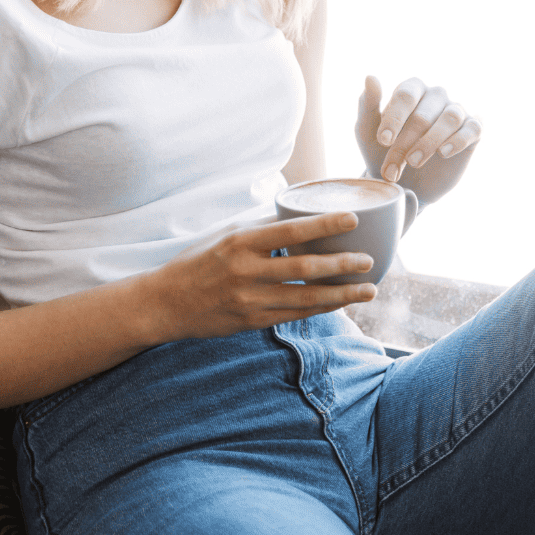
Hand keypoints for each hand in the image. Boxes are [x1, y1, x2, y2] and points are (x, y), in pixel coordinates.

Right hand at [146, 211, 376, 340]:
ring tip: (368, 289)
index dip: (325, 224)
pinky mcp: (251, 321)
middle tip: (369, 260)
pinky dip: (321, 309)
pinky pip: (294, 315)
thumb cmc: (199, 261)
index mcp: (241, 241)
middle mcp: (246, 271)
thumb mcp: (225, 234)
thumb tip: (299, 213)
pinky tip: (341, 303)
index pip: (290, 230)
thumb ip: (261, 226)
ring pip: (305, 298)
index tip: (353, 219)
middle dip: (342, 264)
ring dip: (341, 294)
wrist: (166, 302)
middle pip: (304, 267)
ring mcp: (249, 300)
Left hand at [355, 75, 481, 208]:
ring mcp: (456, 111)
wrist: (405, 184)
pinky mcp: (473, 130)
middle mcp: (436, 96)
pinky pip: (473, 128)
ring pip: (450, 119)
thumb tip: (370, 77)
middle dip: (404, 145)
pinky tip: (444, 153)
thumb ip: (367, 104)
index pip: (405, 96)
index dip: (394, 118)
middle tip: (392, 169)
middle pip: (423, 116)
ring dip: (429, 143)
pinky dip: (459, 140)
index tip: (383, 141)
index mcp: (412, 89)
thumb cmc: (383, 152)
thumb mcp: (367, 132)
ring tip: (414, 162)